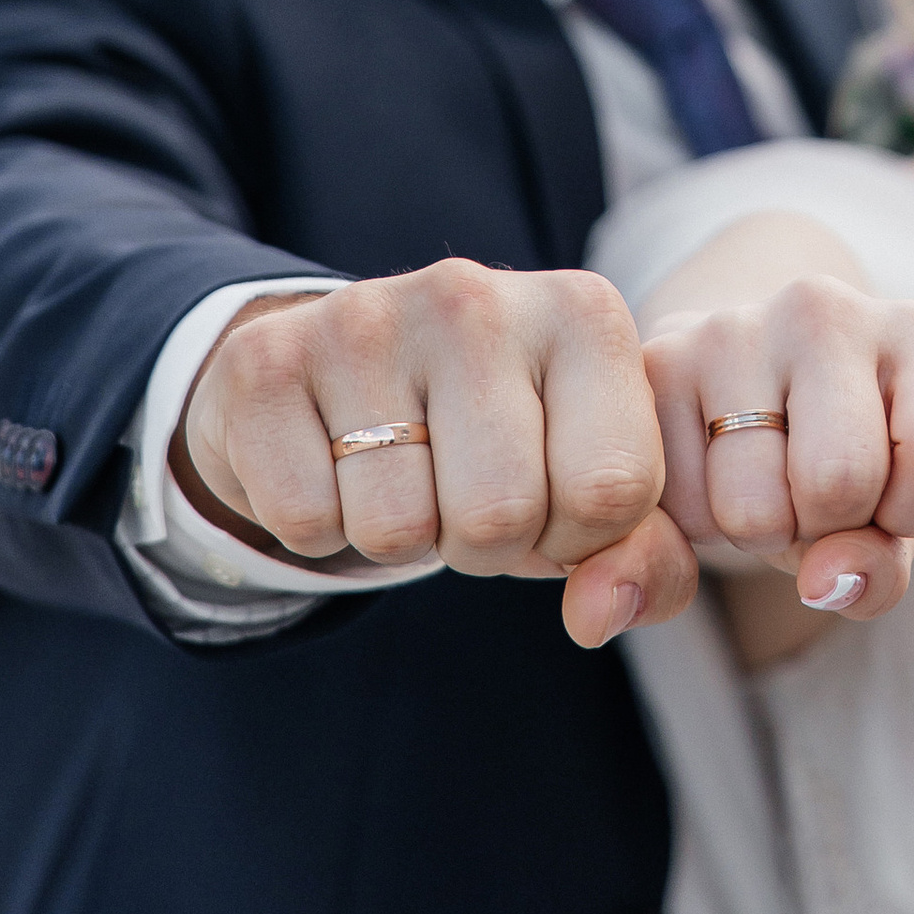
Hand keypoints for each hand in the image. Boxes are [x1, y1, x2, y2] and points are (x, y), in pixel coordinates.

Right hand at [175, 264, 692, 648]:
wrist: (345, 368)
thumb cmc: (500, 440)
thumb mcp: (589, 487)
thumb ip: (644, 559)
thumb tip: (596, 617)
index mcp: (584, 314)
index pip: (613, 491)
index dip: (577, 536)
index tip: (550, 498)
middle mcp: (477, 296)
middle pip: (500, 518)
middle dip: (483, 544)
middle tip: (462, 490)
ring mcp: (365, 317)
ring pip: (398, 529)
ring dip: (400, 536)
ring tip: (401, 472)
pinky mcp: (268, 359)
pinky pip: (305, 523)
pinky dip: (318, 525)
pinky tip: (331, 461)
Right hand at [639, 274, 913, 622]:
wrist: (747, 385)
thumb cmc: (846, 459)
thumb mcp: (891, 516)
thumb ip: (880, 568)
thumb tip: (822, 584)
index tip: (889, 497)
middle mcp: (824, 307)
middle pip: (841, 480)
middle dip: (825, 527)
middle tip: (814, 495)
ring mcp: (733, 328)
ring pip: (755, 508)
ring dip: (759, 533)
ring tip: (764, 481)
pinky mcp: (659, 362)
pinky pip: (683, 509)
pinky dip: (700, 525)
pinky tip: (714, 471)